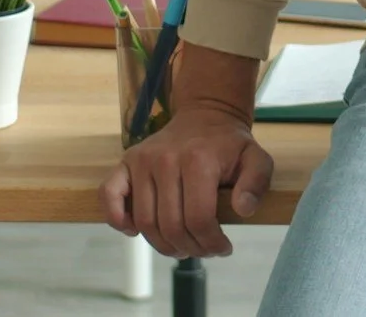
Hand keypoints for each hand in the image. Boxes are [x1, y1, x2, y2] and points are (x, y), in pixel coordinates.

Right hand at [100, 104, 274, 257]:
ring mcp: (141, 160)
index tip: (223, 248)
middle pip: (171, 225)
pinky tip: (135, 231)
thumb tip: (243, 210)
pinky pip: (109, 195)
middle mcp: (164, 159)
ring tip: (182, 247)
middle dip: (190, 247)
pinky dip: (117, 219)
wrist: (206, 115)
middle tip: (204, 250)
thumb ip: (256, 183)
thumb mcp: (256, 159)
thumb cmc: (230, 144)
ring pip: (144, 221)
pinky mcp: (126, 162)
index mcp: (197, 160)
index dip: (211, 242)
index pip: (198, 218)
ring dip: (162, 245)